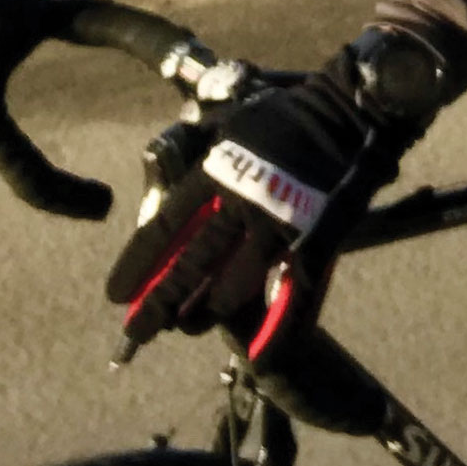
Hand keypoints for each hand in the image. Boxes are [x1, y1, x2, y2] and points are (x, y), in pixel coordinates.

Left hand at [106, 48, 410, 363]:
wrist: (350, 110)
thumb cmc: (287, 115)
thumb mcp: (231, 125)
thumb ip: (202, 156)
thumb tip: (170, 179)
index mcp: (215, 172)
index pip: (164, 228)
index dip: (138, 265)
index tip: (117, 295)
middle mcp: (240, 204)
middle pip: (190, 265)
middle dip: (159, 303)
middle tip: (137, 332)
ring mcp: (278, 226)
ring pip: (232, 287)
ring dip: (206, 312)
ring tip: (188, 327)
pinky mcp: (313, 241)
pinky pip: (291, 294)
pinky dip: (276, 330)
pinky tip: (258, 355)